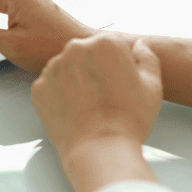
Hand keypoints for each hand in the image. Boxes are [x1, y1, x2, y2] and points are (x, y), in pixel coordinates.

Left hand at [30, 35, 162, 191]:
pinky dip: (59, 95)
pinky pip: (50, 85)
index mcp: (105, 43)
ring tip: (90, 103)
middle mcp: (75, 49)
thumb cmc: (128, 119)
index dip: (119, 64)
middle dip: (94, 68)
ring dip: (75, 78)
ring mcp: (53, 68)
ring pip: (66, 67)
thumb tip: (139, 46)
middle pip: (86, 52)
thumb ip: (147, 57)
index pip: (112, 44)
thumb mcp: (152, 85)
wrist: (100, 148)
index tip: (121, 80)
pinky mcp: (39, 87)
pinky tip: (74, 109)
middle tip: (105, 94)